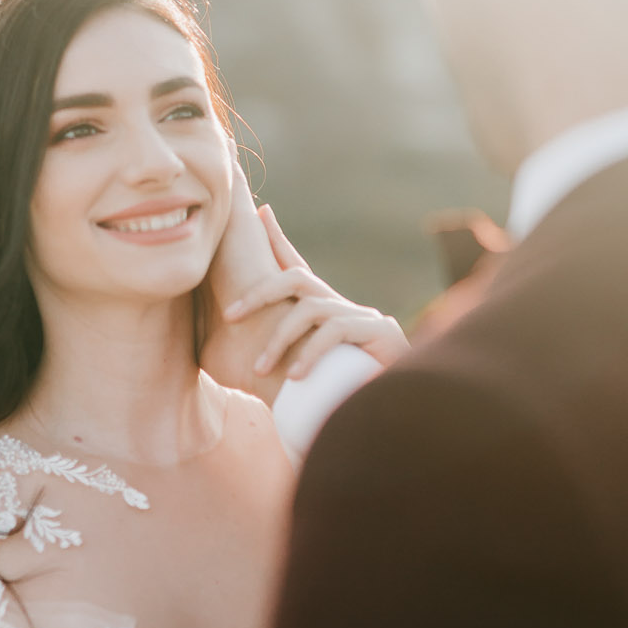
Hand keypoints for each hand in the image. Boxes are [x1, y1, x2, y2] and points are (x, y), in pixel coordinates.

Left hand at [226, 208, 409, 384]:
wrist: (398, 416)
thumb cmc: (342, 398)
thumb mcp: (305, 375)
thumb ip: (282, 363)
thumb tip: (242, 362)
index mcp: (326, 314)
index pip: (297, 269)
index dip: (277, 240)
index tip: (260, 212)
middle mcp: (343, 308)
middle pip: (296, 278)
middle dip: (259, 292)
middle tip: (229, 316)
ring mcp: (362, 318)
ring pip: (310, 309)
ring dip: (280, 339)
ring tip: (260, 369)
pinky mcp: (379, 333)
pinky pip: (334, 330)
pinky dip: (310, 352)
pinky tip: (296, 377)